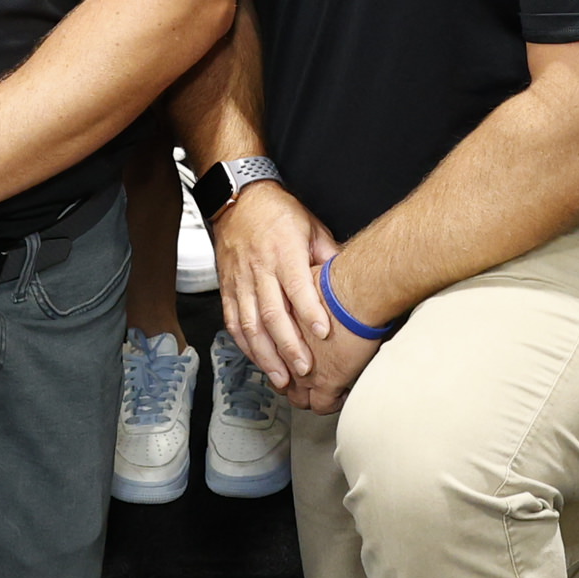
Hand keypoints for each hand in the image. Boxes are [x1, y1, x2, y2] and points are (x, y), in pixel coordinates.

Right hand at [211, 182, 335, 392]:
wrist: (239, 200)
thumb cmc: (279, 213)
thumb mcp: (312, 227)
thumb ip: (328, 257)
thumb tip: (351, 282)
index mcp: (283, 252)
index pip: (297, 287)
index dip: (310, 313)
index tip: (324, 334)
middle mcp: (260, 269)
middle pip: (273, 314)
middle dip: (288, 346)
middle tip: (304, 370)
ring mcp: (240, 281)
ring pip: (250, 324)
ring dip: (265, 355)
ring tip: (281, 378)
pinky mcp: (227, 288)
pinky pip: (234, 322)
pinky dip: (245, 345)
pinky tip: (258, 361)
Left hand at [287, 262, 385, 414]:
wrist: (357, 291)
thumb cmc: (340, 278)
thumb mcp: (310, 273)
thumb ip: (306, 282)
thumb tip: (317, 275)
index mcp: (278, 326)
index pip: (270, 353)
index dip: (282, 359)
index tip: (293, 358)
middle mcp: (286, 352)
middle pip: (280, 380)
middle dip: (290, 384)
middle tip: (304, 380)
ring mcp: (304, 369)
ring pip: (299, 398)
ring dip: (311, 398)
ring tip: (324, 393)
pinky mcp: (327, 380)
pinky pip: (324, 405)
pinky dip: (333, 403)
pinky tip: (343, 394)